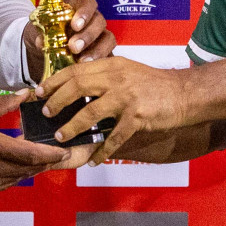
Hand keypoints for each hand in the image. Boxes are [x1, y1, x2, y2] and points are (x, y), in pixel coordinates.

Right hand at [0, 91, 64, 194]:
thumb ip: (1, 103)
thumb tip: (25, 94)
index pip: (29, 154)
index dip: (50, 155)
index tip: (65, 152)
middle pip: (27, 170)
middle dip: (46, 164)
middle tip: (62, 157)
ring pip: (16, 180)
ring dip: (32, 171)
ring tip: (45, 163)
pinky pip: (2, 186)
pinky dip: (15, 178)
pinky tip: (20, 170)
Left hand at [23, 0, 115, 72]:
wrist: (49, 48)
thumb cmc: (47, 32)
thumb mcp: (41, 29)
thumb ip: (42, 32)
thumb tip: (41, 41)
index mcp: (78, 6)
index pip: (88, 3)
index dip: (84, 13)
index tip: (75, 25)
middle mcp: (93, 18)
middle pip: (99, 21)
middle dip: (87, 35)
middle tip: (74, 47)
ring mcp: (101, 35)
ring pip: (108, 38)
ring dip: (96, 50)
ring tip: (82, 61)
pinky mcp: (105, 51)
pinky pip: (109, 55)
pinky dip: (100, 61)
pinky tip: (88, 68)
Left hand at [35, 56, 189, 164]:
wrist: (185, 93)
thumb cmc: (155, 84)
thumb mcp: (128, 71)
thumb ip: (106, 76)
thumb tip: (78, 84)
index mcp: (112, 65)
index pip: (76, 70)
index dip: (55, 81)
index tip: (40, 91)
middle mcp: (117, 78)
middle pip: (78, 87)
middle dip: (58, 101)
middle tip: (47, 114)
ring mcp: (127, 97)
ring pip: (90, 112)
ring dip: (72, 126)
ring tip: (61, 137)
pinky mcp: (137, 117)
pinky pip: (114, 137)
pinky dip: (102, 151)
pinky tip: (94, 160)